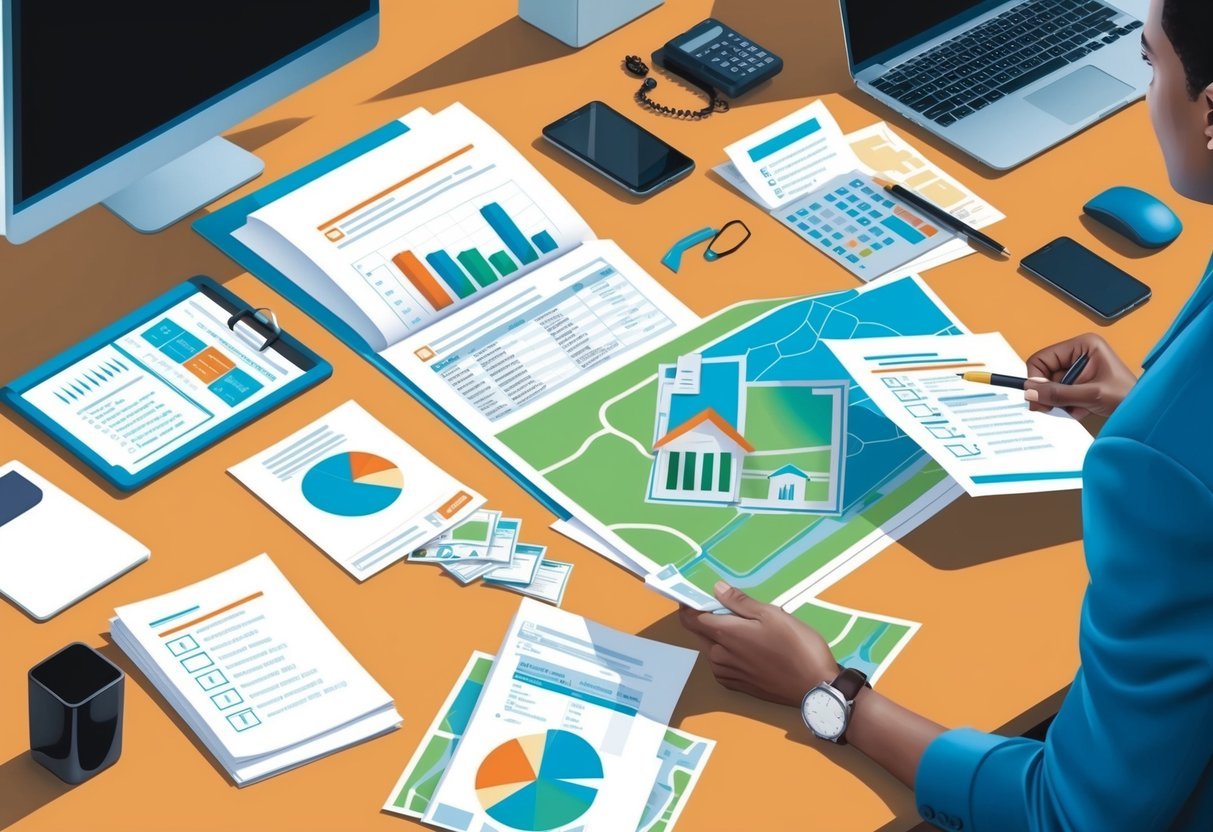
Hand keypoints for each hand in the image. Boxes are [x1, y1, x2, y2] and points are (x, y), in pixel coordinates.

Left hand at [678, 582, 836, 706]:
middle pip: (700, 632)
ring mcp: (726, 674)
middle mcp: (719, 656)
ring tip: (747, 628)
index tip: (692, 594)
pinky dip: (727, 652)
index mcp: (725, 634)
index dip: (688, 604)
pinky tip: (748, 648)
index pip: (690, 618)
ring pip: (711, 648)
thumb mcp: (771, 614)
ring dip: (718, 635)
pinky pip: (721, 664)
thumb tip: (715, 589)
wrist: (815, 687)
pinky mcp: (736, 686)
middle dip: (707, 618)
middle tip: (731, 608)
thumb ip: (739, 602)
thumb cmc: (796, 646)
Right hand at [1024, 333, 1136, 419]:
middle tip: (1056, 408)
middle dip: (1050, 393)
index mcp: (1082, 345)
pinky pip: (1059, 394)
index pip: (1042, 358)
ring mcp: (1078, 368)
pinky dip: (1065, 405)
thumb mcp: (1091, 394)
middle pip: (1044, 373)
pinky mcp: (1079, 382)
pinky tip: (1080, 408)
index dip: (1037, 378)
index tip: (1039, 397)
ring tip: (1076, 408)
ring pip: (1050, 387)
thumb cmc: (1127, 396)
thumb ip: (1059, 393)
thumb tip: (1031, 392)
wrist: (1143, 413)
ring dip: (1059, 401)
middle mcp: (1078, 354)